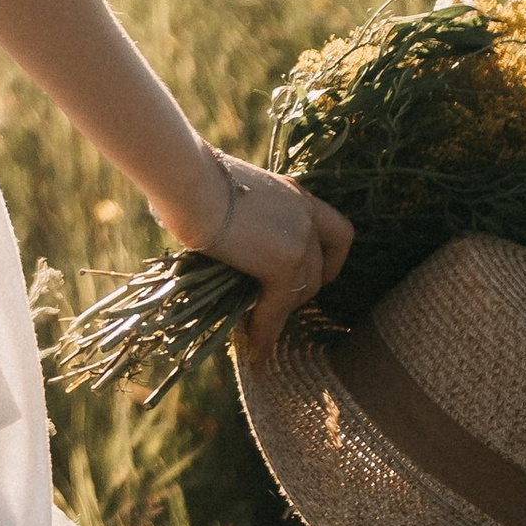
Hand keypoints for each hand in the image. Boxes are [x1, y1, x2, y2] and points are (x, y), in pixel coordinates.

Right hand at [159, 145, 353, 360]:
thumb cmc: (191, 178)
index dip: (329, 260)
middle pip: (319, 268)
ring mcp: (300, 240)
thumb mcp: (232, 195)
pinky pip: (277, 308)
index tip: (313, 275)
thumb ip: (246, 217)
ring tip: (256, 327)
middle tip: (271, 305)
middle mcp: (306, 214)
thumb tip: (230, 242)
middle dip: (298, 291)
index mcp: (294, 193)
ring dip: (281, 311)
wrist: (187, 179)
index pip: (337, 232)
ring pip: (302, 290)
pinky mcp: (283, 264)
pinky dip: (265, 330)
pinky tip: (253, 347)